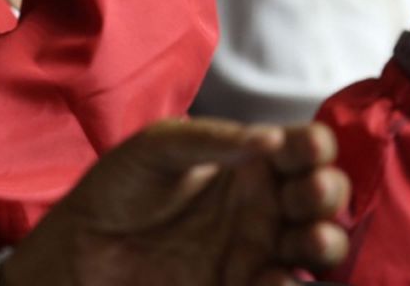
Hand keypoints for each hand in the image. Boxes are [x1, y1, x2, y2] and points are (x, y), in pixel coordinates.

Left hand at [2, 118, 349, 285]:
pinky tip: (277, 278)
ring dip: (325, 241)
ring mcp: (257, 249)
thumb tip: (271, 138)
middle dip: (328, 192)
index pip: (303, 147)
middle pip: (322, 195)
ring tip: (310, 240)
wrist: (81, 249)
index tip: (310, 151)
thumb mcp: (159, 147)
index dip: (316, 146)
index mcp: (249, 160)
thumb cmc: (119, 186)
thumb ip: (213, 140)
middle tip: (309, 194)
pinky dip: (289, 285)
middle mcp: (264, 203)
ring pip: (316, 245)